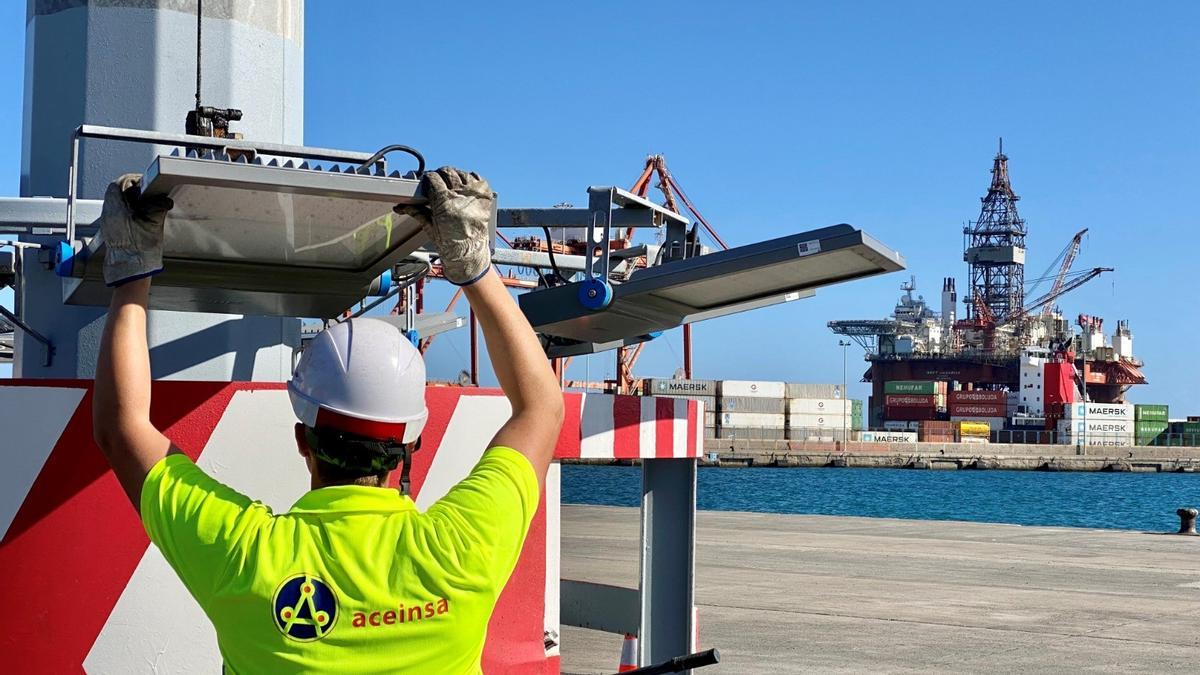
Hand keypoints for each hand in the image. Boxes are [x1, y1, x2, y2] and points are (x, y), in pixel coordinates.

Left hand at [97, 173, 172, 286]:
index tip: (145, 184)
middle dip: (131, 190)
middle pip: (117, 192)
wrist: (130, 270)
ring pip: (116, 202)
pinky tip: (138, 219)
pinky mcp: (110, 231)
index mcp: (116, 208)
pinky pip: (116, 213)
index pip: (120, 183)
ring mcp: (107, 222)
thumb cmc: (140, 251)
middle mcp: (108, 213)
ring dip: (129, 201)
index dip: (134, 180)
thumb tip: (163, 198)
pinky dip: (126, 211)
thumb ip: (157, 206)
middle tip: (146, 194)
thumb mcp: (154, 224)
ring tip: (143, 207)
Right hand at [396, 166, 493, 284]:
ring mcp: (474, 197)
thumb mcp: (430, 228)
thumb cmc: (450, 246)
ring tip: (452, 186)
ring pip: (462, 174)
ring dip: (455, 177)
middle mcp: (460, 199)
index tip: (427, 181)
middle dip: (440, 176)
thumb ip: (416, 212)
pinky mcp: (485, 199)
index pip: (433, 178)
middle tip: (438, 184)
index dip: (428, 178)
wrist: (470, 255)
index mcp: (444, 205)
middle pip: (448, 172)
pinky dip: (471, 180)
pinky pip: (477, 179)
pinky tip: (466, 189)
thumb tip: (401, 206)